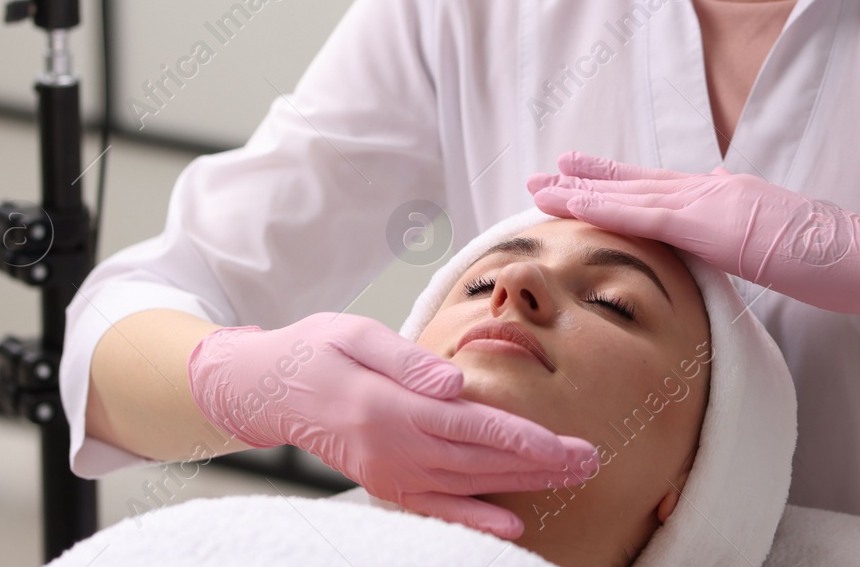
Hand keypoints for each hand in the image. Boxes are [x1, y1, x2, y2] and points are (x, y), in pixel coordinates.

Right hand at [187, 311, 596, 537]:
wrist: (269, 387)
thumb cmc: (317, 350)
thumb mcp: (356, 333)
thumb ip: (406, 359)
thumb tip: (455, 382)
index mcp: (389, 406)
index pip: (471, 426)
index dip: (523, 440)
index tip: (567, 446)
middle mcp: (391, 449)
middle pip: (480, 461)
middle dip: (539, 464)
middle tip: (589, 462)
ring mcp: (387, 473)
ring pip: (466, 485)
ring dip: (521, 486)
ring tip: (569, 479)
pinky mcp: (383, 483)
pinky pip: (434, 508)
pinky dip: (473, 520)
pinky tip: (509, 526)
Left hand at [527, 151, 859, 358]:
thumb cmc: (834, 260)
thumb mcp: (780, 240)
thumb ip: (745, 224)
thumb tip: (722, 211)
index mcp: (731, 196)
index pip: (667, 187)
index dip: (623, 182)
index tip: (587, 176)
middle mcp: (717, 188)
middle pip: (641, 181)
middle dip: (592, 178)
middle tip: (546, 172)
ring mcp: (715, 201)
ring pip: (634, 193)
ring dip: (584, 190)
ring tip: (541, 184)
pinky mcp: (714, 222)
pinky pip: (647, 213)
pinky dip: (606, 205)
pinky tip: (575, 204)